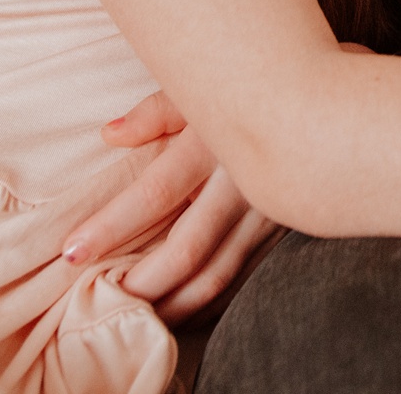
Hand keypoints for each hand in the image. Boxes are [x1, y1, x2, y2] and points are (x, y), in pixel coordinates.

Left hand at [63, 92, 279, 320]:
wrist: (328, 102)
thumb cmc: (251, 87)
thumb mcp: (202, 87)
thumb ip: (155, 111)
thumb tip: (109, 135)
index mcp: (213, 144)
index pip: (154, 194)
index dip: (111, 227)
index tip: (72, 251)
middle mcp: (242, 183)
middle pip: (186, 250)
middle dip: (140, 281)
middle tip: (100, 297)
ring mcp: (268, 212)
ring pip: (217, 275)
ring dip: (173, 302)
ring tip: (136, 314)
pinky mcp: (284, 230)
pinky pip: (243, 276)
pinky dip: (209, 301)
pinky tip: (182, 308)